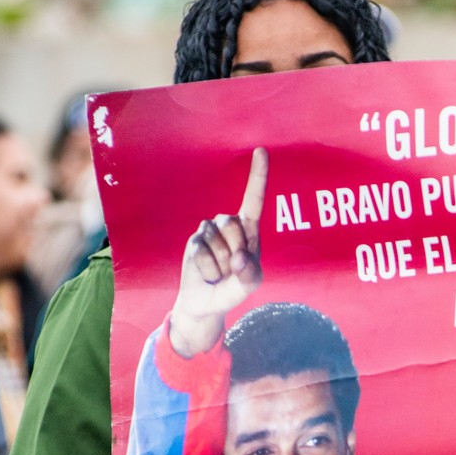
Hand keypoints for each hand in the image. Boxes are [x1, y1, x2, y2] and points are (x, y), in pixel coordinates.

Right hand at [169, 148, 267, 358]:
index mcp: (249, 230)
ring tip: (220, 272)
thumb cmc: (234, 288)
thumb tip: (237, 257)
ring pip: (218, 240)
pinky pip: (203, 254)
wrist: (207, 303)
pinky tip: (208, 274)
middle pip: (233, 223)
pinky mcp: (194, 242)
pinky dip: (209, 270)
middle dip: (234, 250)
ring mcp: (209, 232)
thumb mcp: (250, 284)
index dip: (258, 176)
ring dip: (221, 264)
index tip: (261, 151)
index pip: (254, 199)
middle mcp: (229, 225)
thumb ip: (250, 274)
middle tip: (232, 268)